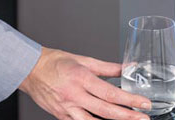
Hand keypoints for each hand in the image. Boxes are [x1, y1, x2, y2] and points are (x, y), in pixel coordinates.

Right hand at [19, 47, 151, 119]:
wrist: (30, 70)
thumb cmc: (55, 62)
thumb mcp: (84, 60)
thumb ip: (107, 67)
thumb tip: (127, 68)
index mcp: (81, 78)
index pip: (110, 93)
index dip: (130, 100)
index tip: (144, 103)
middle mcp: (74, 95)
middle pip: (105, 111)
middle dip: (128, 116)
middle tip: (144, 118)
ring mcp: (67, 109)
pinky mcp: (62, 116)